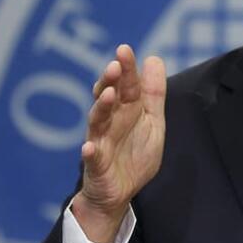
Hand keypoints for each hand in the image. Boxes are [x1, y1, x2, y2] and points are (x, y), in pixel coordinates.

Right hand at [72, 44, 166, 242]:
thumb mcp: (152, 122)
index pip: (126, 85)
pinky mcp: (95, 165)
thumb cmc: (134, 154)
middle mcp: (110, 121)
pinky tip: (89, 147)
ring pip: (97, 121)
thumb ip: (153, 94)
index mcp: (125, 110)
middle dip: (111, 81)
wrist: (119, 192)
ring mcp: (100, 141)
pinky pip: (91, 157)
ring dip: (101, 107)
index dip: (126, 69)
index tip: (125, 50)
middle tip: (115, 65)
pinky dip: (89, 152)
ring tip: (107, 95)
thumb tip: (154, 59)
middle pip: (108, 97)